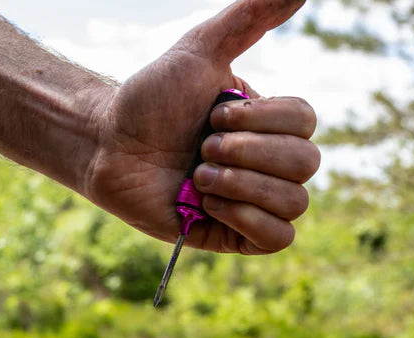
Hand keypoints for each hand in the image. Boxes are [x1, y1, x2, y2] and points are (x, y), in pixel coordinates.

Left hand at [85, 0, 318, 254]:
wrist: (108, 145)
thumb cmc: (149, 99)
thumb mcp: (199, 52)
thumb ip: (248, 19)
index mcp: (268, 124)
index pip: (306, 123)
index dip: (262, 120)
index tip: (213, 114)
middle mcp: (268, 163)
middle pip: (306, 164)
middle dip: (246, 152)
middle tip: (201, 146)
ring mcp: (253, 202)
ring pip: (294, 203)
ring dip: (242, 184)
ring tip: (197, 177)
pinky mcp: (234, 236)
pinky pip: (278, 239)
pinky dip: (247, 218)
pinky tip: (209, 203)